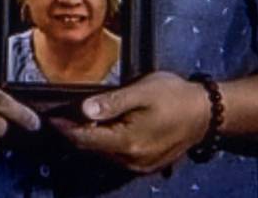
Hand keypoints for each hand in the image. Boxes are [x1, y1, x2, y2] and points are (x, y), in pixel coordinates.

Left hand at [51, 71, 210, 173]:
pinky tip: (109, 126)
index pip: (85, 139)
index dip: (66, 128)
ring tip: (84, 117)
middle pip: (93, 147)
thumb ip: (113, 102)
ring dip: (93, 137)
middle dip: (77, 132)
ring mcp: (140, 165)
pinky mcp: (147, 164)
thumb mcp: (142, 92)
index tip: (51, 117)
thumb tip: (84, 109)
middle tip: (63, 113)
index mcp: (128, 142)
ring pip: (105, 153)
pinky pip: (119, 155)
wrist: (206, 113)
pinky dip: (109, 142)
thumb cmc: (175, 97)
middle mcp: (131, 160)